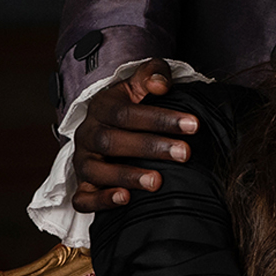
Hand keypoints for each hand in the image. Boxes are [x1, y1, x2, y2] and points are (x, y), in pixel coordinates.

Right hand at [71, 58, 197, 211]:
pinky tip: (125, 199)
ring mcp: (83, 162)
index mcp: (101, 108)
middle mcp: (88, 135)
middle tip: (184, 153)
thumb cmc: (133, 104)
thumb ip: (153, 74)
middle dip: (151, 148)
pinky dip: (100, 201)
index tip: (193, 124)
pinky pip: (82, 198)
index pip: (126, 113)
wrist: (108, 126)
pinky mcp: (82, 186)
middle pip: (113, 142)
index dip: (160, 118)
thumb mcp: (141, 83)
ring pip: (96, 171)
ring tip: (158, 181)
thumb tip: (161, 84)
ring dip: (128, 176)